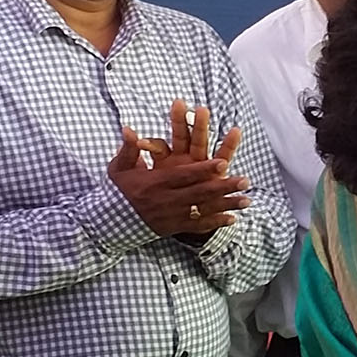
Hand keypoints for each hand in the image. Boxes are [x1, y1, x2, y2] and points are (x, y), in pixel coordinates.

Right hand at [107, 117, 250, 238]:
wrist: (108, 223)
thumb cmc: (117, 191)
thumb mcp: (119, 168)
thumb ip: (128, 149)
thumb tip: (129, 129)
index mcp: (155, 183)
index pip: (183, 175)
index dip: (203, 170)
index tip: (222, 163)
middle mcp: (166, 200)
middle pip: (199, 193)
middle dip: (223, 187)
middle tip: (244, 180)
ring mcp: (171, 216)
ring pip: (203, 210)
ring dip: (226, 205)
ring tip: (247, 200)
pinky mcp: (173, 228)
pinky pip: (197, 226)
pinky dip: (215, 223)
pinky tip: (233, 218)